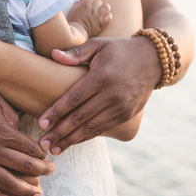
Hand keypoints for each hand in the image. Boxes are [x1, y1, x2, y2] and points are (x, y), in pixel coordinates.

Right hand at [0, 80, 52, 195]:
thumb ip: (8, 112)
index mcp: (2, 131)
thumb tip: (18, 126)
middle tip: (51, 175)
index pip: (30, 147)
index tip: (47, 158)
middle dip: (40, 172)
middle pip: (24, 166)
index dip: (41, 155)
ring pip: (7, 182)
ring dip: (24, 190)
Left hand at [38, 36, 159, 152]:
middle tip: (43, 144)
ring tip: (55, 150)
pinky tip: (72, 142)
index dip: (57, 112)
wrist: (154, 60)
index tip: (42, 123)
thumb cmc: (120, 50)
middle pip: (80, 117)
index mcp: (102, 76)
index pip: (74, 98)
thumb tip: (54, 55)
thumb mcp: (99, 45)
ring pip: (91, 127)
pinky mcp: (126, 115)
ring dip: (71, 140)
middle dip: (60, 132)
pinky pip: (102, 129)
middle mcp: (112, 94)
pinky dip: (86, 136)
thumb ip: (76, 53)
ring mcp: (120, 107)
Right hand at [66, 0, 112, 37]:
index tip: (88, 4)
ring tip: (102, 12)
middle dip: (96, 5)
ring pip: (106, 7)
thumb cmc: (73, 22)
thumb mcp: (72, 10)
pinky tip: (104, 19)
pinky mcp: (102, 24)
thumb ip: (77, 4)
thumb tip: (81, 1)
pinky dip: (108, 17)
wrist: (76, 34)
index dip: (90, 0)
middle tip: (93, 10)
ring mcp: (98, 17)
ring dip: (105, 9)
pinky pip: (109, 17)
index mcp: (84, 5)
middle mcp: (92, 9)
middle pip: (99, 1)